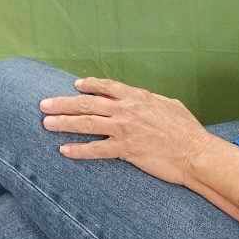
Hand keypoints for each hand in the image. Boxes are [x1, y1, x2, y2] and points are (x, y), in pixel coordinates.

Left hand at [40, 77, 208, 182]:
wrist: (195, 152)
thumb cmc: (187, 129)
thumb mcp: (169, 105)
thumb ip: (150, 101)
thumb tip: (142, 98)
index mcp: (137, 97)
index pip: (106, 87)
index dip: (89, 85)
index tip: (75, 85)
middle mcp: (126, 110)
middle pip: (87, 104)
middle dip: (63, 104)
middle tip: (44, 104)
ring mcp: (124, 130)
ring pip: (87, 124)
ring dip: (64, 124)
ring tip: (46, 124)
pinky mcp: (125, 150)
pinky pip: (96, 150)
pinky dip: (79, 150)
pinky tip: (64, 150)